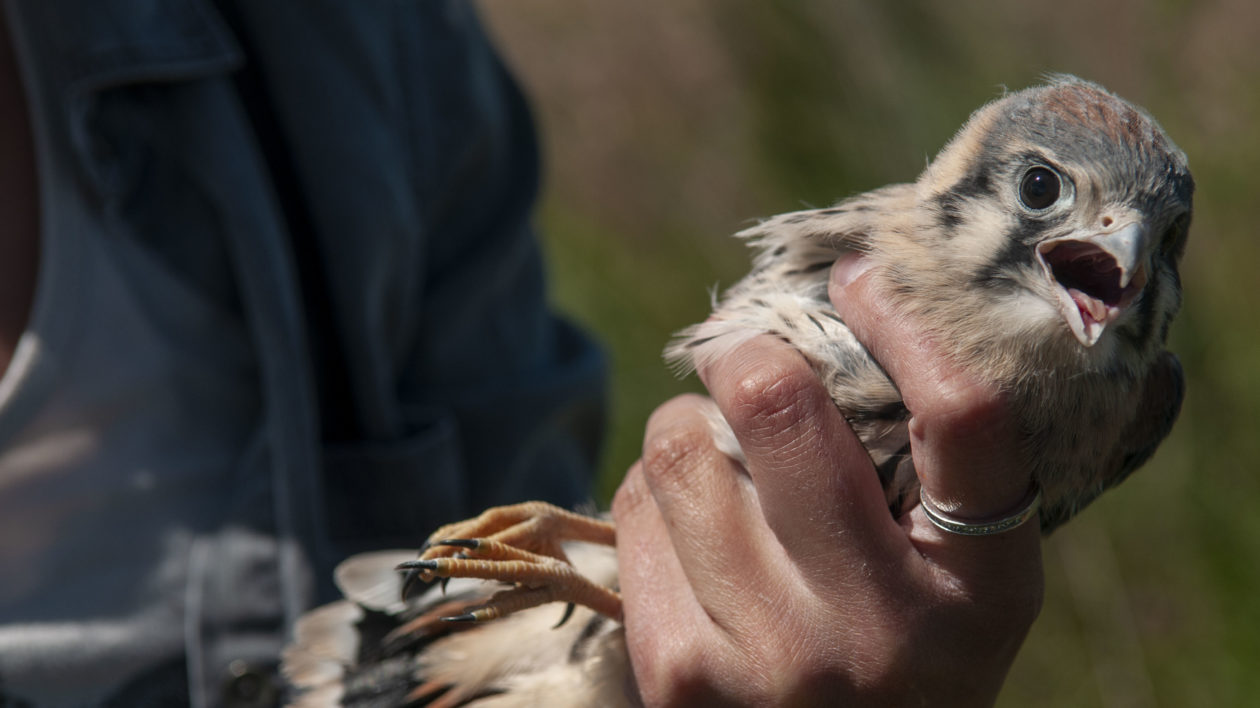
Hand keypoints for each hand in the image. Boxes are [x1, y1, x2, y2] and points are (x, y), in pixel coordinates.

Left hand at [611, 255, 1043, 705]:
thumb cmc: (907, 648)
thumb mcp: (965, 578)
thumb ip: (936, 470)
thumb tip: (850, 299)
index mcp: (982, 587)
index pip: (963, 418)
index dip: (905, 322)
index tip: (859, 277)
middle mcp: (880, 628)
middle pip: (773, 407)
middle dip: (746, 358)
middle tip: (748, 364)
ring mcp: (771, 658)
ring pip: (678, 450)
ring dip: (691, 430)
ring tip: (722, 467)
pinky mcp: (678, 676)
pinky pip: (634, 511)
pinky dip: (654, 496)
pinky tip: (693, 534)